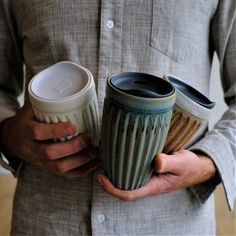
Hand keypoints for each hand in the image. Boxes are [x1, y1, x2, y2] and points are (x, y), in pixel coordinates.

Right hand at [0, 103, 97, 177]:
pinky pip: (65, 175)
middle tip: (88, 138)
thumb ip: (45, 101)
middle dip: (73, 147)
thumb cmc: (26, 122)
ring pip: (60, 168)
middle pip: (51, 154)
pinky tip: (93, 163)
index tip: (73, 127)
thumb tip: (69, 89)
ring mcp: (40, 162)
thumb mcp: (30, 109)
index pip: (38, 133)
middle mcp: (31, 150)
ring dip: (81, 160)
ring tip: (94, 150)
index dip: (56, 131)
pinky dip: (81, 171)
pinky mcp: (48, 170)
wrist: (12, 141)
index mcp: (25, 131)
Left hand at [96, 150, 215, 200]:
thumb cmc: (189, 166)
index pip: (129, 194)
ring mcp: (148, 179)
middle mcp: (148, 184)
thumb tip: (156, 162)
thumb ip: (170, 163)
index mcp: (154, 186)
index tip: (101, 177)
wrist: (197, 167)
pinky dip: (122, 168)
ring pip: (127, 181)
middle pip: (124, 189)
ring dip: (114, 175)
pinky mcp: (149, 172)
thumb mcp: (182, 163)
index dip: (113, 189)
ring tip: (104, 162)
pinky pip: (132, 173)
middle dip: (108, 183)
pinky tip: (118, 158)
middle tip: (97, 168)